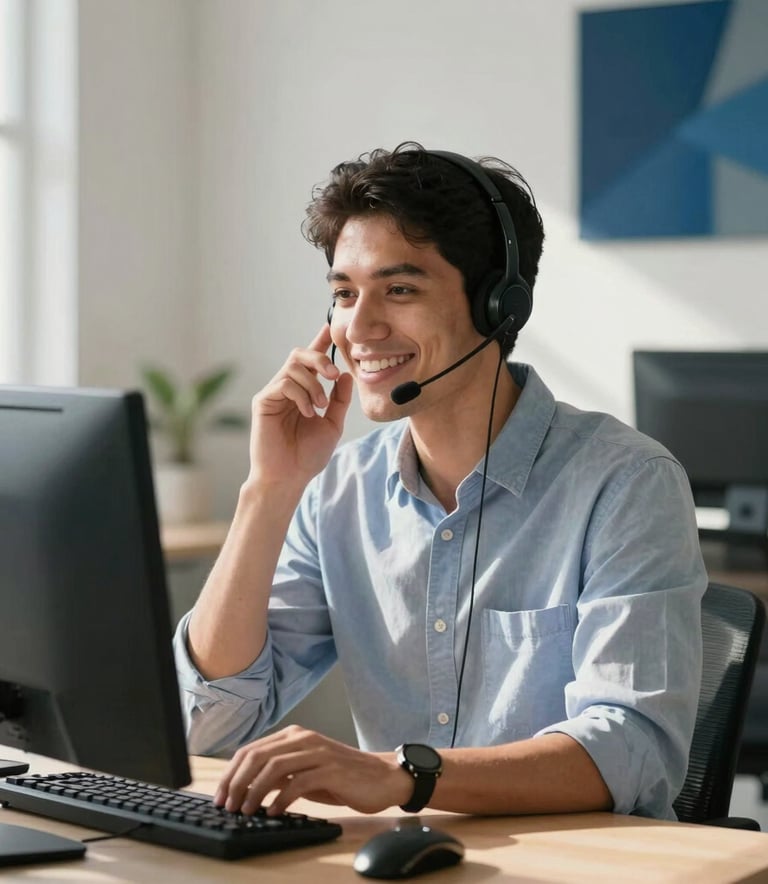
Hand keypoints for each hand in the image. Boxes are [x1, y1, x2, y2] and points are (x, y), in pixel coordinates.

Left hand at [213, 726, 410, 815]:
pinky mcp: (331, 769)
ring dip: (254, 791)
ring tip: (246, 811)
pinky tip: (274, 812)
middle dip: (236, 783)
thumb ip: (280, 773)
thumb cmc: (342, 777)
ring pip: (274, 767)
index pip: (251, 750)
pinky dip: (281, 798)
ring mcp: (317, 752)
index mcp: (294, 736)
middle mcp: (303, 739)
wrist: (381, 777)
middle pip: (257, 756)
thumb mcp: (305, 771)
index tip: (220, 795)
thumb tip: (246, 787)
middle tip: (227, 806)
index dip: (231, 773)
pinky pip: (298, 782)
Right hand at [248, 325, 353, 485]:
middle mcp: (287, 387)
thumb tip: (345, 374)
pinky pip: (284, 383)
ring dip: (313, 385)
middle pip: (300, 354)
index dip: (320, 340)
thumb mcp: (332, 424)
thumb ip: (338, 399)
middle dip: (320, 358)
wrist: (289, 477)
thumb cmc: (307, 455)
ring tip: (319, 407)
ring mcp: (273, 393)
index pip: (312, 360)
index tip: (330, 324)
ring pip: (293, 367)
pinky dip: (301, 395)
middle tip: (333, 375)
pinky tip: (307, 413)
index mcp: (304, 391)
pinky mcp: (263, 401)